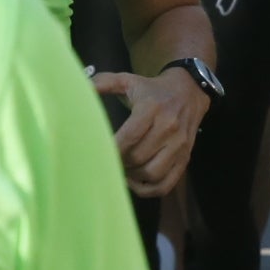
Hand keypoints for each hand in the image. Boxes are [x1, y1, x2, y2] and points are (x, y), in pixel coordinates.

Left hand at [94, 67, 207, 197]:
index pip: (130, 136)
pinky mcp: (185, 159)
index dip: (113, 149)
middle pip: (139, 157)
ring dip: (132, 177)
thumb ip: (103, 83)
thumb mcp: (128, 80)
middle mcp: (168, 128)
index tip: (97, 152)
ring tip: (121, 169)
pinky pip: (166, 184)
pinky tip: (135, 182)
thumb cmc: (152, 89)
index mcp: (152, 108)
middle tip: (108, 160)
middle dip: (120, 162)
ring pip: (152, 173)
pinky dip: (148, 190)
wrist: (190, 91)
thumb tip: (80, 87)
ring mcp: (179, 146)